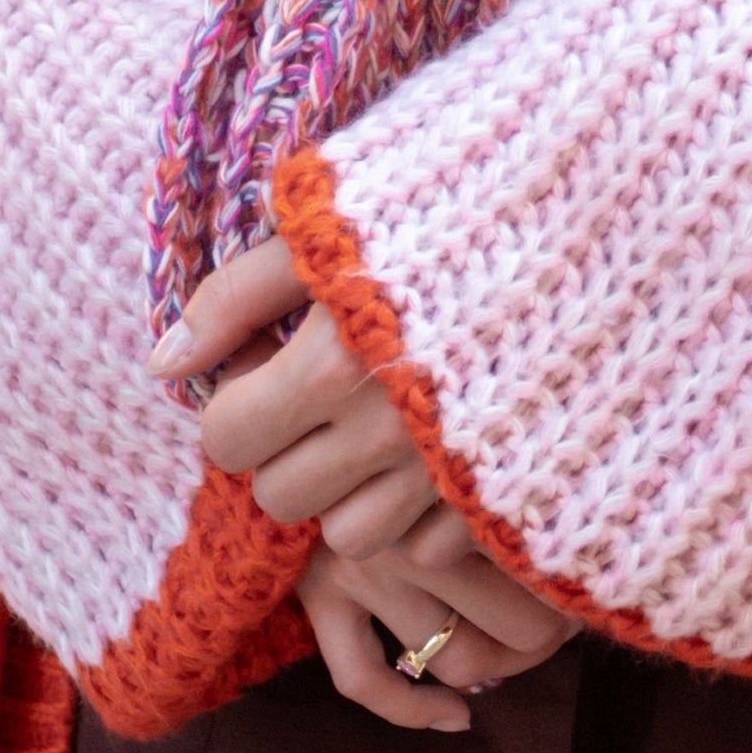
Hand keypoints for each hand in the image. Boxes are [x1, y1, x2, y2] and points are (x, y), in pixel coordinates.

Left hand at [161, 238, 576, 726]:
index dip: (234, 408)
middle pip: (281, 498)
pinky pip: (427, 546)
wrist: (589, 217)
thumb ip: (237, 294)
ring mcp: (450, 472)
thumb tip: (162, 366)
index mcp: (337, 361)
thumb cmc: (443, 206)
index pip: (227, 441)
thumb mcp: (328, 226)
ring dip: (350, 491)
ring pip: (349, 535)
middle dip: (286, 451)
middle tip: (323, 394)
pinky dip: (420, 511)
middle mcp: (388, 432)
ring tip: (380, 423)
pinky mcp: (505, 499)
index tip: (267, 370)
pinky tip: (435, 448)